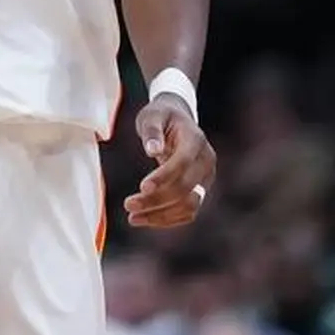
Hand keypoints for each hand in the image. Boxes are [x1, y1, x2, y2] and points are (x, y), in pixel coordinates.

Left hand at [125, 94, 215, 228]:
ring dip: (161, 215)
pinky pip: (188, 212)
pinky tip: (144, 219)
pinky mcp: (200, 191)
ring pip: (190, 206)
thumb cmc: (161, 117)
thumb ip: (152, 131)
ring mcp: (206, 178)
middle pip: (186, 188)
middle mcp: (206, 161)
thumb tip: (152, 150)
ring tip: (132, 217)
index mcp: (196, 140)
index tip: (141, 187)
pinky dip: (167, 219)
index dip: (163, 177)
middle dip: (156, 200)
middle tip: (128, 204)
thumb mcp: (152, 115)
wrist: (177, 121)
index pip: (183, 163)